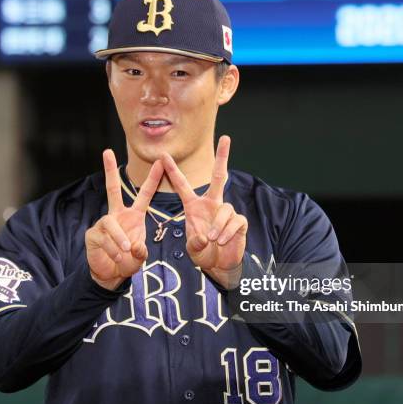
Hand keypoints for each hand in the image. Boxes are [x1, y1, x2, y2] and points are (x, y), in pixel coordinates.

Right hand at [86, 150, 163, 290]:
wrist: (110, 275)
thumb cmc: (128, 261)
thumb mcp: (139, 255)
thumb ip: (141, 251)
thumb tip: (134, 247)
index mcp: (134, 216)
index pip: (144, 195)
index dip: (153, 179)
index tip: (160, 162)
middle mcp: (117, 215)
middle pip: (112, 189)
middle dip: (109, 170)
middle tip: (107, 151)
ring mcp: (103, 223)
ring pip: (111, 224)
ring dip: (120, 239)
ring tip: (126, 253)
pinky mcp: (93, 234)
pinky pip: (104, 238)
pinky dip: (112, 249)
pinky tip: (117, 257)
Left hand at [162, 136, 247, 288]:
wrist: (220, 266)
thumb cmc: (203, 253)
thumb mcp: (193, 250)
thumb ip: (194, 243)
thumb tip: (204, 237)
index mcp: (194, 206)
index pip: (182, 185)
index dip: (172, 170)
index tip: (163, 155)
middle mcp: (211, 204)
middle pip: (219, 176)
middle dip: (223, 157)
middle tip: (226, 137)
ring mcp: (226, 211)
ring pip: (224, 209)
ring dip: (217, 225)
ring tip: (213, 239)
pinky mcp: (239, 221)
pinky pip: (234, 221)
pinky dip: (227, 231)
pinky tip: (222, 240)